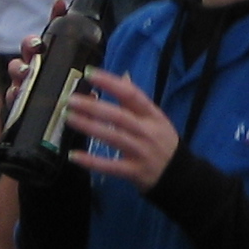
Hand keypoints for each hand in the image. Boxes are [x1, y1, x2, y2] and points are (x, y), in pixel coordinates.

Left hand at [65, 72, 178, 188]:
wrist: (179, 175)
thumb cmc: (162, 142)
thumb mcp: (155, 118)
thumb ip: (136, 101)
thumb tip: (122, 76)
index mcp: (153, 115)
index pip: (131, 94)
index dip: (110, 83)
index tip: (90, 73)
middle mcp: (148, 131)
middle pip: (119, 116)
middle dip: (94, 107)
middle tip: (71, 100)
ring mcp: (141, 152)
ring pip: (113, 137)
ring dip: (90, 127)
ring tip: (69, 118)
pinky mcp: (134, 172)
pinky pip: (110, 166)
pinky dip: (92, 161)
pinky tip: (74, 155)